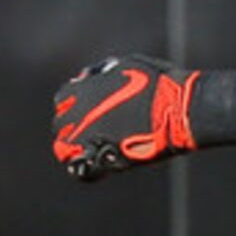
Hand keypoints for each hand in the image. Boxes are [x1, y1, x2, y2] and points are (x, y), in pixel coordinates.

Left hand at [53, 53, 205, 179]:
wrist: (175, 109)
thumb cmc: (157, 83)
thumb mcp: (126, 64)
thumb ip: (102, 74)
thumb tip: (88, 77)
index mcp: (83, 91)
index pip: (61, 99)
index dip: (71, 104)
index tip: (82, 109)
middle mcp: (79, 114)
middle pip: (60, 125)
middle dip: (70, 127)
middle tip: (87, 131)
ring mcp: (88, 138)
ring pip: (64, 149)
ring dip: (74, 148)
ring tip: (91, 148)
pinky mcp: (102, 158)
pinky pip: (81, 171)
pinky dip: (87, 170)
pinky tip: (98, 168)